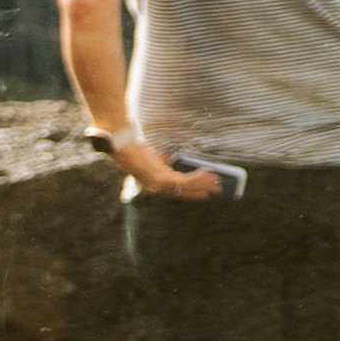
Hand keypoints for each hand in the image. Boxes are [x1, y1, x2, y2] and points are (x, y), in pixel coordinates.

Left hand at [100, 130, 218, 200]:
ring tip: (217, 181)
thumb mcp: (149, 159)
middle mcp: (156, 189)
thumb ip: (159, 163)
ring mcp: (158, 185)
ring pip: (187, 188)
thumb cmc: (133, 150)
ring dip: (203, 183)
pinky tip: (207, 172)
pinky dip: (197, 177)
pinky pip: (184, 180)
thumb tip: (166, 161)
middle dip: (201, 192)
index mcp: (153, 185)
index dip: (191, 194)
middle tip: (216, 191)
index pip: (176, 193)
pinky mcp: (161, 178)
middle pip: (183, 193)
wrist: (122, 145)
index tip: (204, 195)